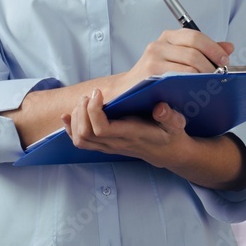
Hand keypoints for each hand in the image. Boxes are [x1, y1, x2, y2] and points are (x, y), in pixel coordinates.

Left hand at [60, 88, 189, 166]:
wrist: (168, 152)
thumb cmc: (170, 134)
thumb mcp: (176, 124)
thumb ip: (170, 116)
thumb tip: (160, 107)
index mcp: (131, 134)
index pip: (102, 129)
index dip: (93, 110)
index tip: (99, 92)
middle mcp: (116, 143)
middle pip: (85, 134)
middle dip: (82, 111)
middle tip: (91, 95)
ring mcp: (109, 146)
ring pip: (80, 139)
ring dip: (76, 118)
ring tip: (85, 101)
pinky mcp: (105, 146)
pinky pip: (80, 142)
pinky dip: (70, 128)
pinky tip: (68, 116)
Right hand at [121, 29, 234, 89]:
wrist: (126, 90)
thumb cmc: (155, 76)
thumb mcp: (179, 59)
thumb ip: (203, 52)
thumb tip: (229, 47)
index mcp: (168, 37)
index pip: (196, 36)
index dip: (214, 48)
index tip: (225, 60)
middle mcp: (159, 44)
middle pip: (195, 50)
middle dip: (212, 64)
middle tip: (220, 75)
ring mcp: (153, 57)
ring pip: (189, 64)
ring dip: (205, 75)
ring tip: (211, 83)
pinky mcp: (150, 72)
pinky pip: (179, 76)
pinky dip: (192, 82)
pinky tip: (197, 89)